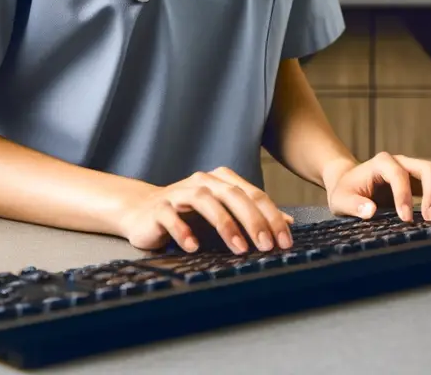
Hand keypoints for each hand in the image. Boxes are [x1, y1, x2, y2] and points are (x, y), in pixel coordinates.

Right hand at [116, 167, 294, 253]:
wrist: (142, 213)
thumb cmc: (188, 216)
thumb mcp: (224, 214)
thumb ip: (253, 216)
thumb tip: (288, 222)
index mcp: (222, 181)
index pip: (254, 194)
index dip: (272, 217)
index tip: (285, 241)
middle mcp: (202, 182)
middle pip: (233, 195)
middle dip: (253, 221)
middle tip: (267, 245)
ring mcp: (179, 193)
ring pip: (205, 201)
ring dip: (224, 224)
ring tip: (239, 248)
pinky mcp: (158, 208)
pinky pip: (171, 216)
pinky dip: (183, 230)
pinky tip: (193, 246)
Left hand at [323, 151, 430, 221]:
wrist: (352, 182)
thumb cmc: (347, 192)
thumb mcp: (342, 200)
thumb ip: (354, 205)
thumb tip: (370, 211)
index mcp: (382, 163)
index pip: (398, 174)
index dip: (403, 195)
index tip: (405, 219)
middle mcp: (404, 161)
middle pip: (429, 168)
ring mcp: (418, 169)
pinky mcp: (428, 180)